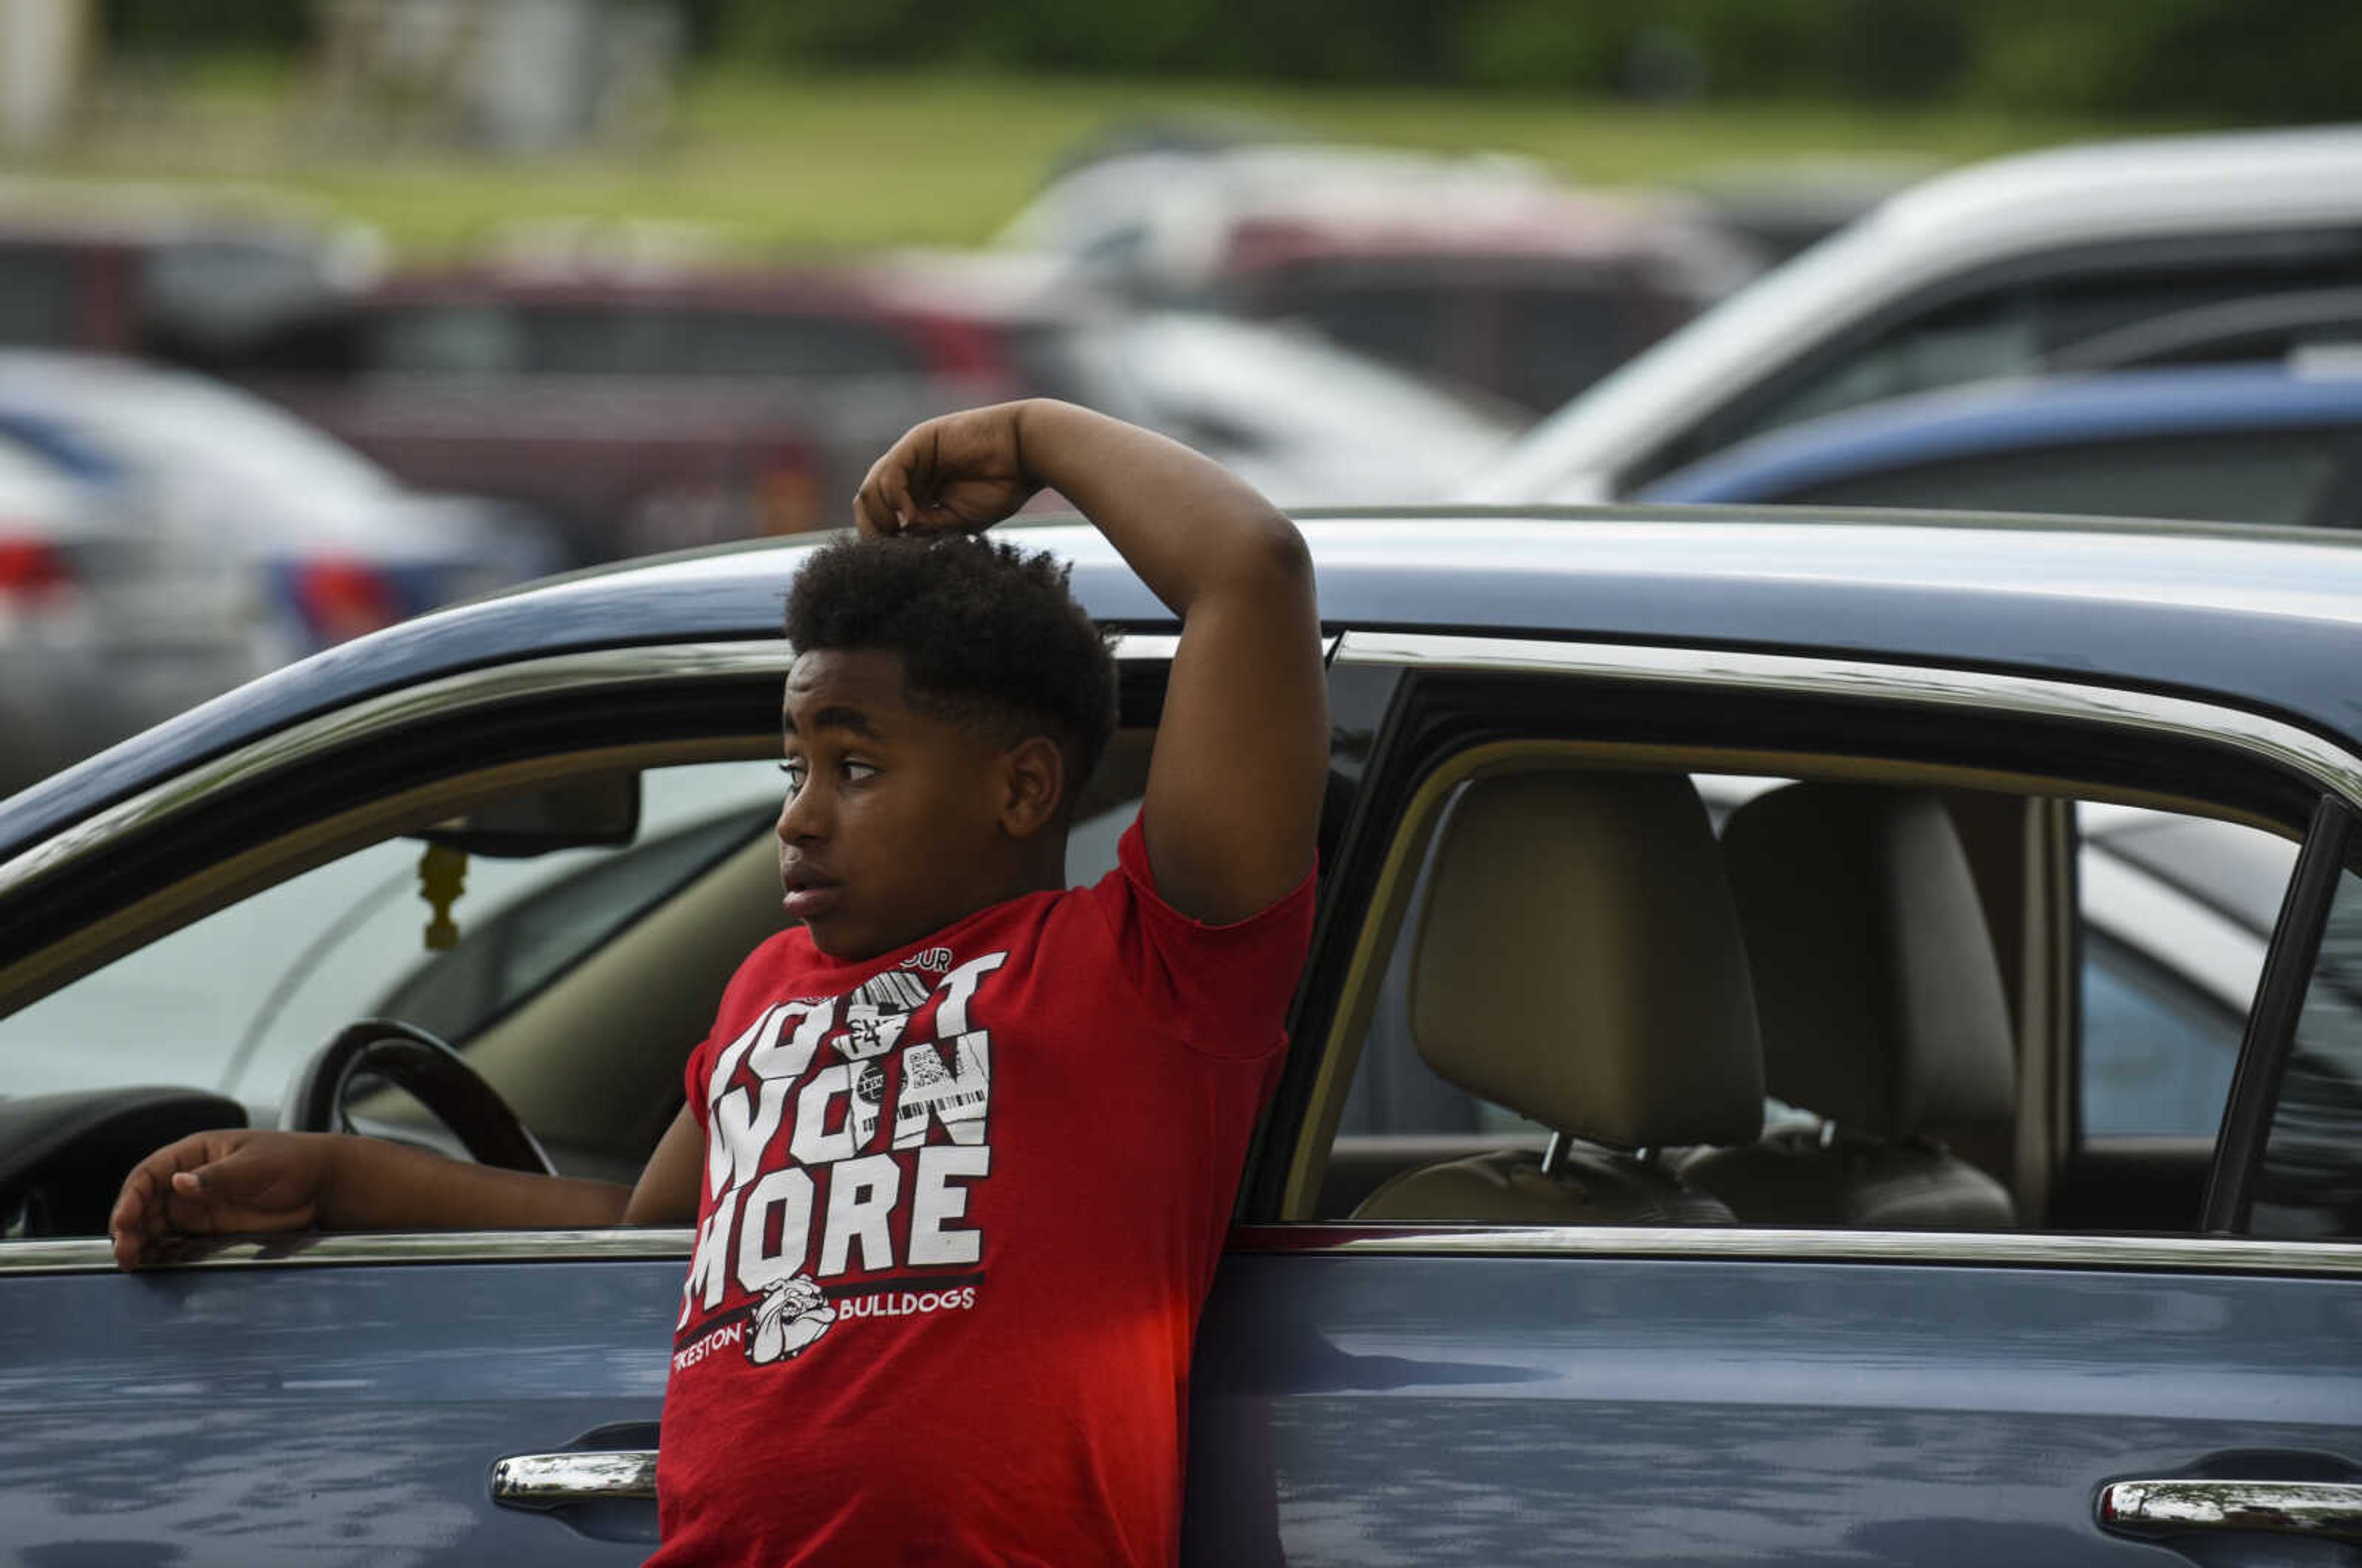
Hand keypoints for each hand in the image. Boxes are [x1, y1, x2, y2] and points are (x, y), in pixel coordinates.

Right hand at [109, 1128, 336, 1268]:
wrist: (325, 1185)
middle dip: (129, 1225)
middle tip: (125, 1252)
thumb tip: (178, 1182)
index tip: (123, 1222)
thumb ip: (217, 1176)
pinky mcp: (210, 1227)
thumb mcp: (256, 1165)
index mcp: (196, 1152)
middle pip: (145, 1202)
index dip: (131, 1198)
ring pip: (155, 1223)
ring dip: (140, 1241)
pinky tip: (152, 1263)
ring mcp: (199, 1204)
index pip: (149, 1174)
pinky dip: (160, 1250)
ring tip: (132, 1262)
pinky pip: (176, 1239)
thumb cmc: (294, 1161)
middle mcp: (191, 1178)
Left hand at [854, 402, 1040, 537]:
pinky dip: (895, 498)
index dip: (879, 540)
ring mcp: (910, 458)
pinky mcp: (917, 442)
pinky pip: (890, 473)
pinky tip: (911, 516)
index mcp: (917, 493)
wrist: (1025, 454)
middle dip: (873, 531)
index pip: (880, 517)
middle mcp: (909, 475)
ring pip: (871, 490)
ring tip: (905, 532)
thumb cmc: (1000, 487)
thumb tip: (896, 535)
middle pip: (868, 504)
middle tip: (890, 551)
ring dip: (882, 518)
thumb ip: (926, 528)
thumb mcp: (957, 521)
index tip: (891, 563)